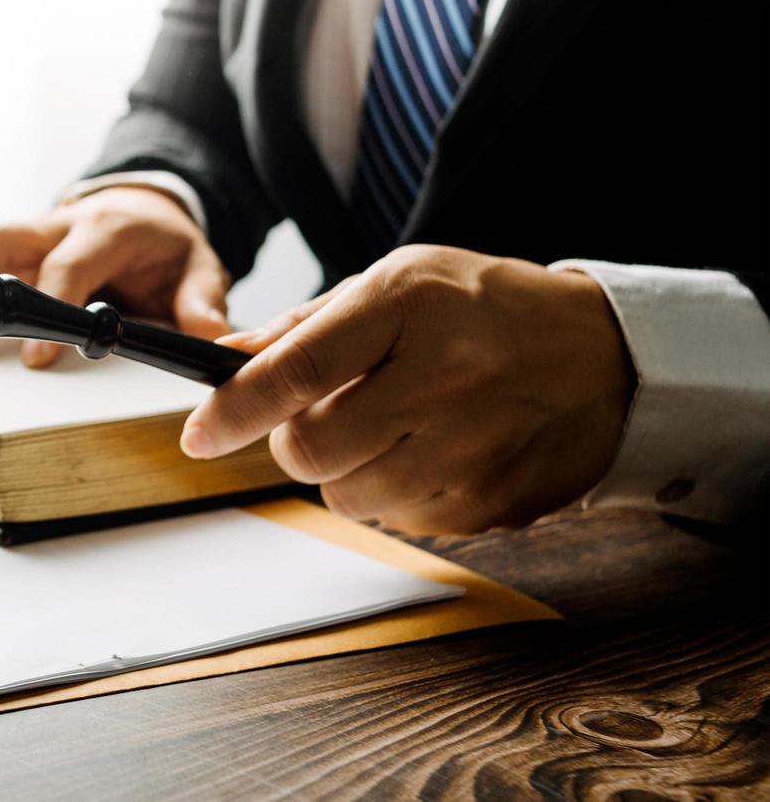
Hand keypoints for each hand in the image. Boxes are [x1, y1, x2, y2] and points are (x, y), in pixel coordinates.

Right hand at [0, 185, 231, 365]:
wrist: (147, 209)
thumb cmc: (165, 246)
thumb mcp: (199, 267)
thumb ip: (202, 302)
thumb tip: (214, 340)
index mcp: (106, 228)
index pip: (68, 265)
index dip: (49, 306)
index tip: (37, 356)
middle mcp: (61, 225)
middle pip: (5, 239)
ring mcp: (32, 233)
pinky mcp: (17, 246)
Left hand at [179, 245, 632, 533]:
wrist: (607, 355)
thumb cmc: (484, 312)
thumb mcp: (400, 284)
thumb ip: (309, 326)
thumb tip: (226, 360)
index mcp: (408, 307)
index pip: (296, 369)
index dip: (233, 410)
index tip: (198, 435)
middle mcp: (443, 377)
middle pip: (313, 450)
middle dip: (297, 443)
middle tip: (326, 419)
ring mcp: (475, 445)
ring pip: (351, 497)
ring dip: (349, 473)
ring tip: (392, 431)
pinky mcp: (496, 500)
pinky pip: (404, 521)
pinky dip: (401, 494)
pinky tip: (438, 452)